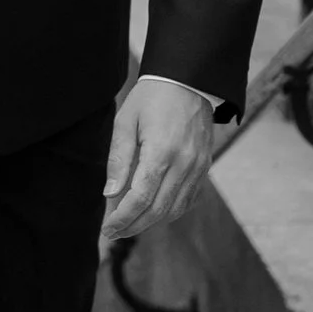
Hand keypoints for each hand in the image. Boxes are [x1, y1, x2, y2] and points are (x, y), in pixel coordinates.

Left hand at [99, 78, 217, 255]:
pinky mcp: (204, 166)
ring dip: (152, 221)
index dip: (123, 218)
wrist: (188, 79)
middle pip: (158, 209)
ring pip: (175, 208)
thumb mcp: (126, 120)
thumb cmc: (151, 97)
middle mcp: (184, 164)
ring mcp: (198, 167)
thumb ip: (119, 158)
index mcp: (161, 151)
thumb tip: (110, 193)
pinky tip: (155, 211)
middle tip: (114, 232)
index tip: (108, 228)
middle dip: (134, 225)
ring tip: (130, 223)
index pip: (141, 198)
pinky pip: (189, 199)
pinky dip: (171, 210)